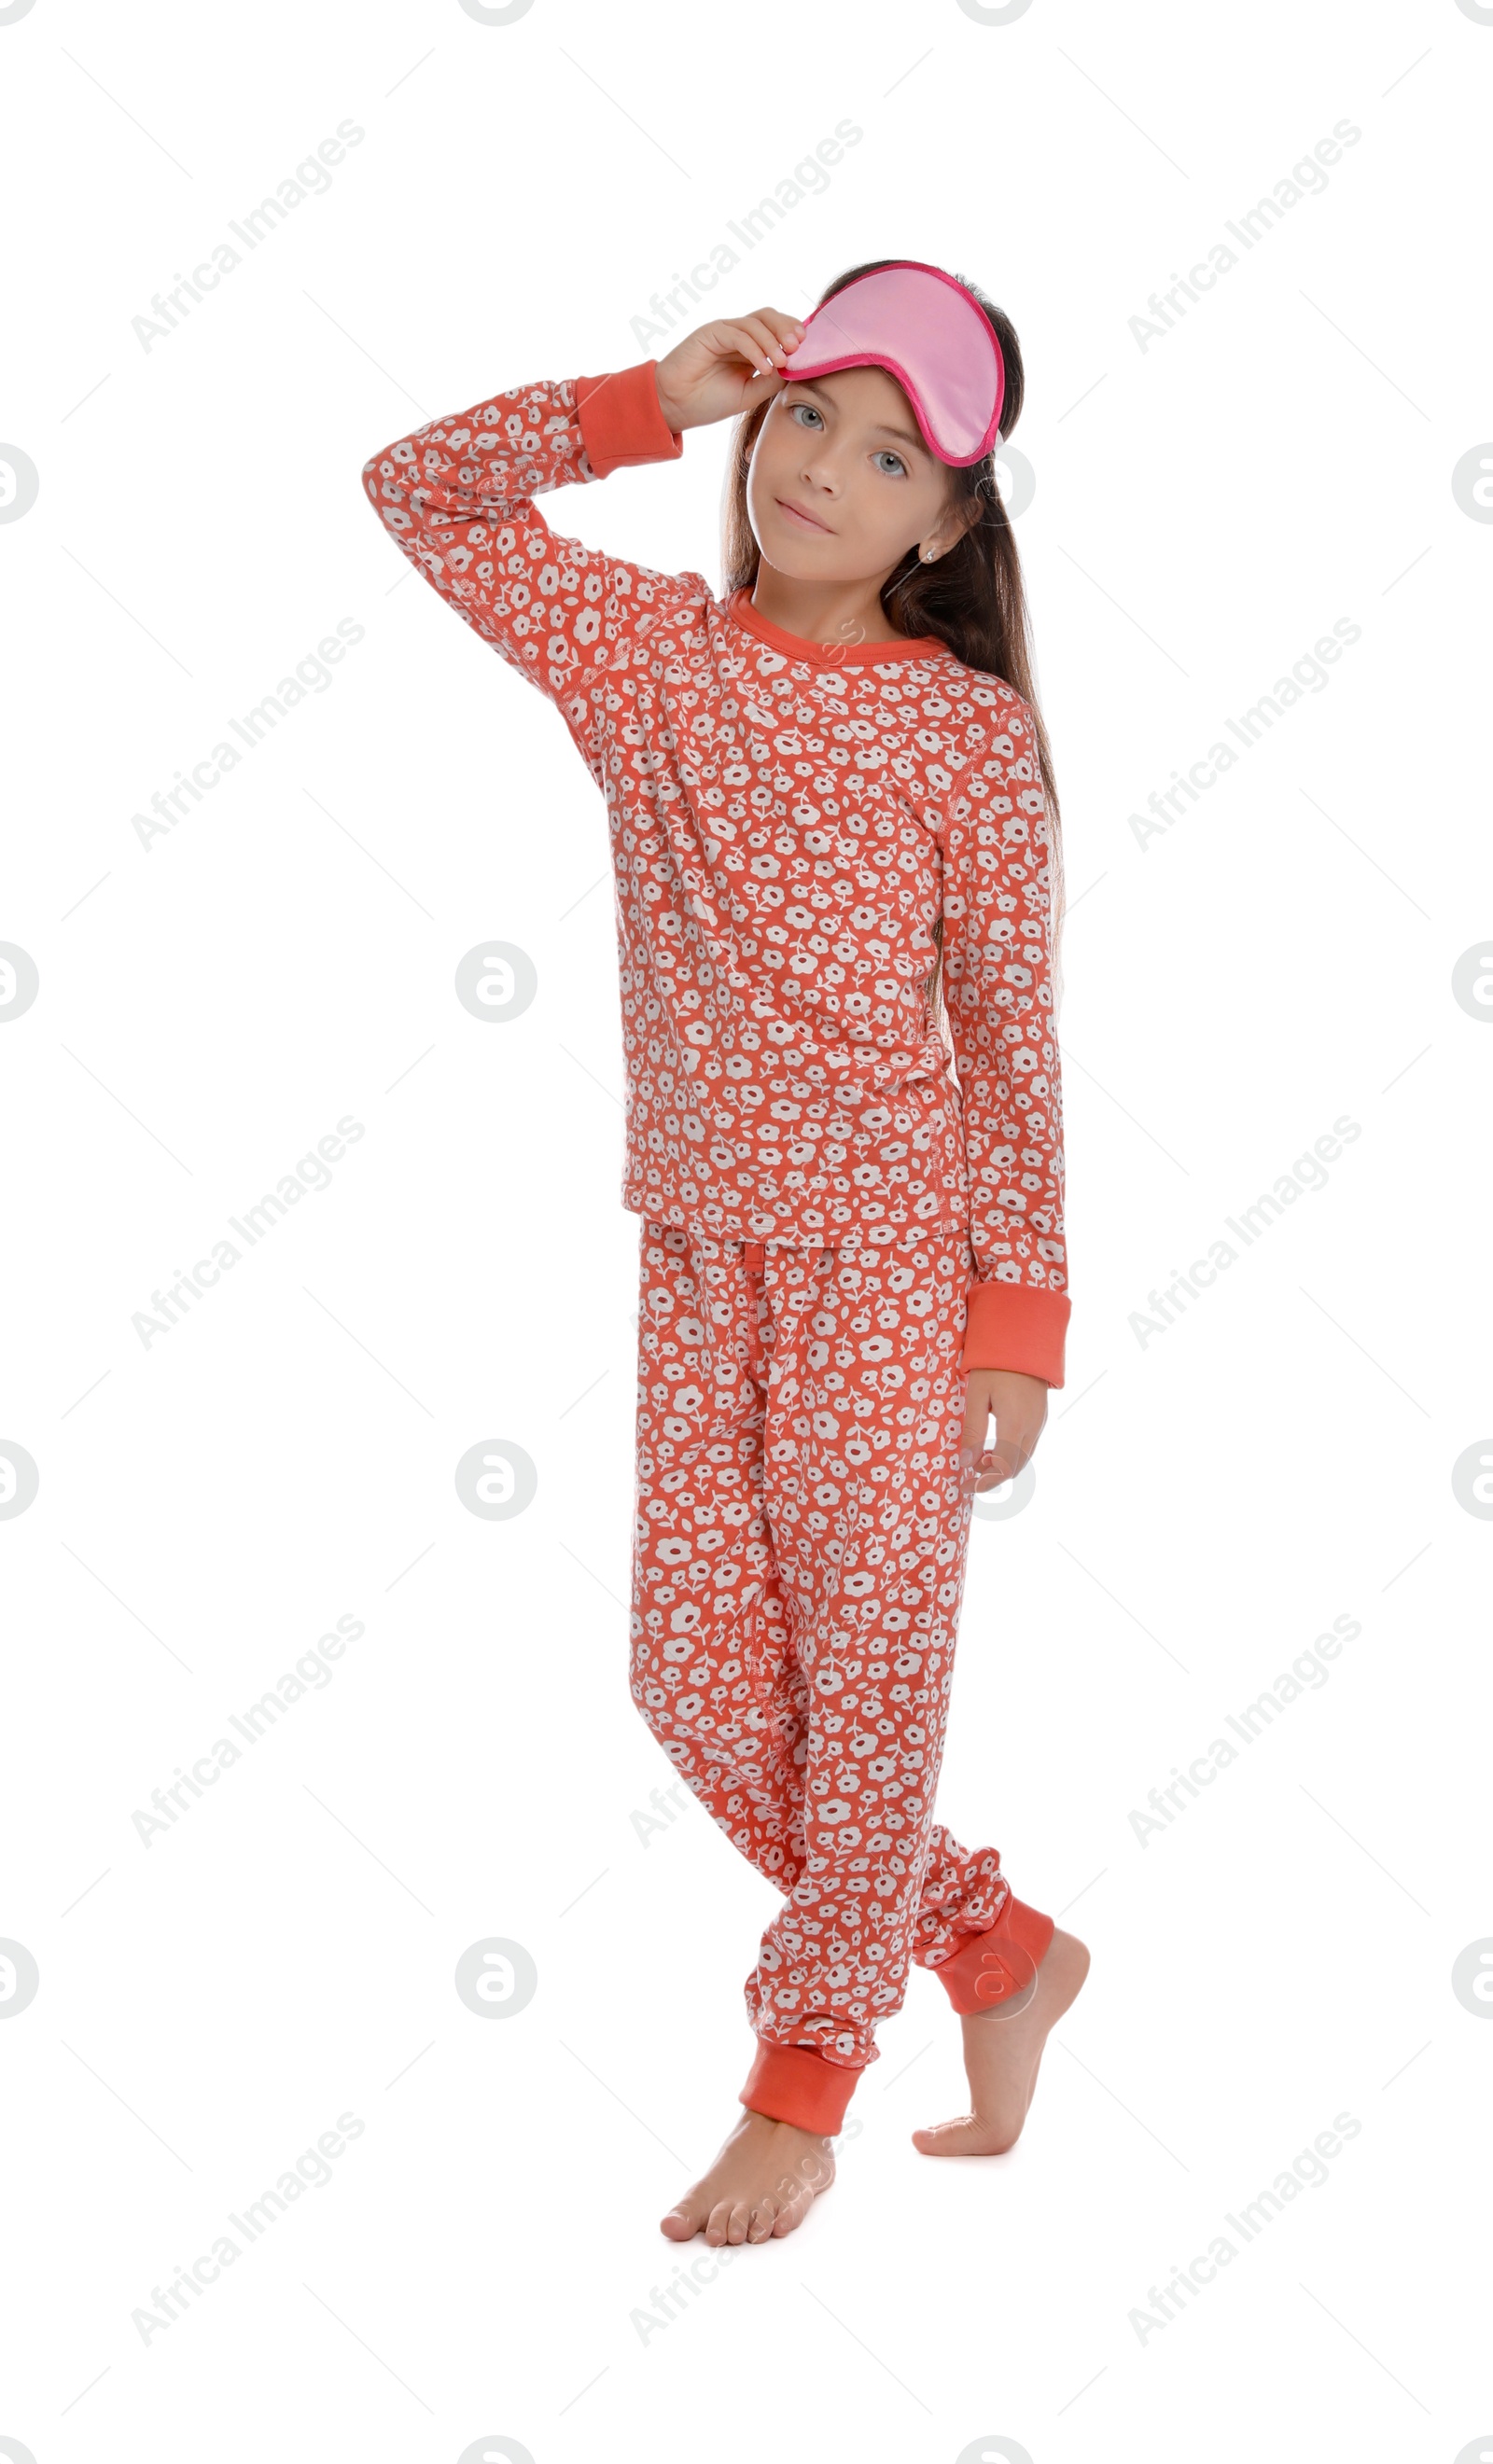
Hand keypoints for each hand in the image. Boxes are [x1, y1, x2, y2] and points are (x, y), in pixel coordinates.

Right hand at [654, 308, 805, 431]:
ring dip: (772, 339)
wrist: (675, 406)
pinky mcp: (710, 333)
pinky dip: (755, 349)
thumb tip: (794, 367)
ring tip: (782, 360)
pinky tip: (763, 365)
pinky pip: (738, 335)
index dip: (791, 334)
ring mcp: (723, 331)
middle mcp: (737, 335)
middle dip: (786, 328)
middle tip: (798, 347)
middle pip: (768, 317)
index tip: (807, 349)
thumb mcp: (749, 394)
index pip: (775, 329)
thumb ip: (771, 380)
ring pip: (755, 322)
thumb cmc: (708, 401)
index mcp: (748, 347)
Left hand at [958, 1368, 1047, 1496]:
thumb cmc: (994, 1365)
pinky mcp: (1042, 1416)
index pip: (1003, 1469)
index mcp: (1015, 1425)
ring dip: (1003, 1465)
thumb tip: (966, 1464)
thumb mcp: (976, 1397)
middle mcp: (1033, 1428)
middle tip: (969, 1469)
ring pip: (1024, 1458)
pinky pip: (1029, 1445)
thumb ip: (972, 1432)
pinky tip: (995, 1444)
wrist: (1023, 1339)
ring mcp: (1040, 1422)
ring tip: (980, 1454)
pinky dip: (1012, 1453)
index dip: (984, 1483)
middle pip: (1016, 1468)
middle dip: (992, 1475)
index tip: (965, 1486)